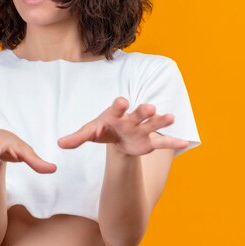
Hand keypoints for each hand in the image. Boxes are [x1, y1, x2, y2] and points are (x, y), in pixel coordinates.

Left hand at [57, 97, 188, 155]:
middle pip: (138, 114)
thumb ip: (76, 138)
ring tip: (171, 118)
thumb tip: (59, 144)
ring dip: (161, 121)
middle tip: (149, 107)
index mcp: (115, 115)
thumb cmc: (103, 129)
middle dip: (143, 111)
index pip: (116, 108)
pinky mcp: (150, 142)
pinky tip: (184, 142)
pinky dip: (173, 142)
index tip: (121, 101)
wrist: (118, 136)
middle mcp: (131, 119)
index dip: (119, 105)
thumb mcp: (89, 132)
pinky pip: (163, 142)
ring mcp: (142, 130)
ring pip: (153, 124)